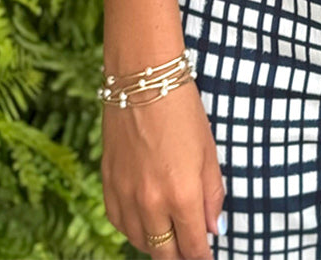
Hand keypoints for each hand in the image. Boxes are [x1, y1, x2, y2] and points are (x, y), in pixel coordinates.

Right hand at [101, 79, 224, 258]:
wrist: (143, 79)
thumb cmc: (182, 109)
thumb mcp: (209, 150)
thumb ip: (212, 194)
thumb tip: (213, 228)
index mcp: (182, 193)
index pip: (192, 246)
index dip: (201, 256)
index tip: (207, 257)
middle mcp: (151, 201)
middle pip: (164, 252)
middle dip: (179, 256)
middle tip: (189, 250)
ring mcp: (125, 195)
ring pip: (139, 241)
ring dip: (156, 244)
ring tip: (170, 236)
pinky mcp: (107, 185)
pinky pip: (119, 223)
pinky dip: (133, 229)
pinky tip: (145, 221)